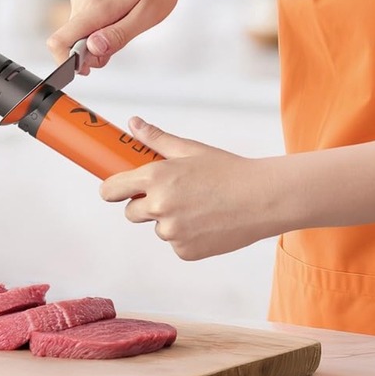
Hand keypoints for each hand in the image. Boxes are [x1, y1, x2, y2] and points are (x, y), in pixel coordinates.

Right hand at [47, 0, 185, 73]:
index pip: (60, 40)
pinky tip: (116, 18)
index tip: (86, 69)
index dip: (67, 62)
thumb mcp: (145, 18)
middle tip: (119, 43)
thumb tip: (93, 49)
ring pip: (78, 31)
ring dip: (97, 39)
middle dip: (93, 52)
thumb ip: (117, 36)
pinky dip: (97, 27)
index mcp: (96, 5)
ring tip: (122, 27)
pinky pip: (83, 19)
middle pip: (72, 40)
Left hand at [100, 117, 281, 260]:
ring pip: (158, 228)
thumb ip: (156, 139)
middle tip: (175, 194)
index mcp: (155, 178)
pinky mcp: (185, 251)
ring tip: (201, 207)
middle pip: (131, 213)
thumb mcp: (191, 150)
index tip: (117, 189)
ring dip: (171, 221)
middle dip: (145, 205)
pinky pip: (177, 244)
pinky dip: (188, 236)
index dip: (113, 190)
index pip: (111, 190)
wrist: (263, 198)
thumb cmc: (229, 171)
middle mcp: (158, 207)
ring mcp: (171, 233)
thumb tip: (133, 124)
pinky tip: (209, 222)